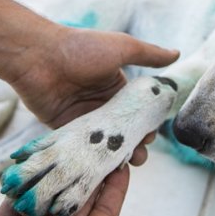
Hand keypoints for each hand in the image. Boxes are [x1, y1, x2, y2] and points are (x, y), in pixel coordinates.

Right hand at [0, 164, 172, 215]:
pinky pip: (14, 202)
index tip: (119, 162)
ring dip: (54, 179)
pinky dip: (21, 185)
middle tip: (92, 146)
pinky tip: (31, 164)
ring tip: (64, 149)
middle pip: (74, 205)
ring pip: (45, 200)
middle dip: (84, 177)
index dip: (113, 189)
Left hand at [8, 26, 179, 163]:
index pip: (136, 110)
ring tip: (125, 164)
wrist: (37, 57)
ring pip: (104, 142)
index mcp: (115, 86)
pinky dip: (93, 158)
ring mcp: (83, 118)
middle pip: (122, 130)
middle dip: (133, 144)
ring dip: (115, 154)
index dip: (146, 124)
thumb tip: (176, 53)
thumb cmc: (80, 48)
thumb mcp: (121, 47)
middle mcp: (100, 103)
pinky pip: (83, 148)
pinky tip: (103, 168)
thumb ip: (149, 53)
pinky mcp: (65, 129)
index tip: (151, 135)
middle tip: (139, 156)